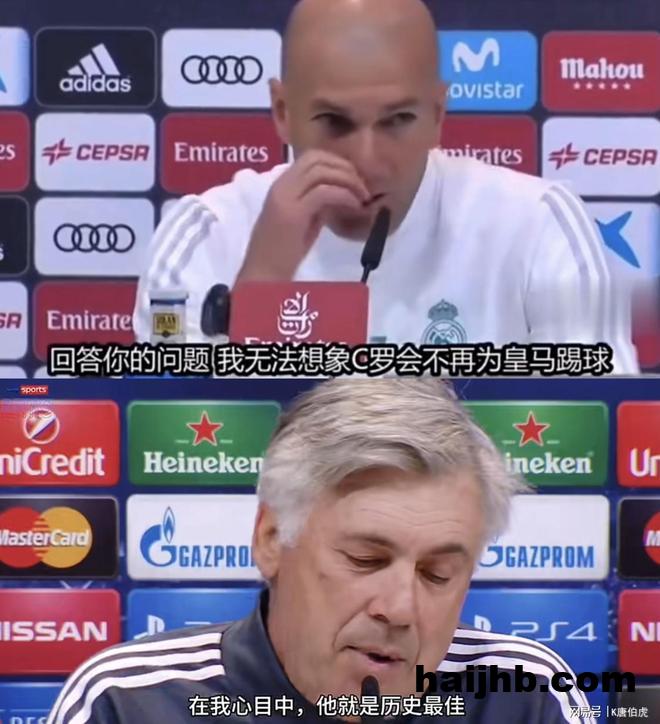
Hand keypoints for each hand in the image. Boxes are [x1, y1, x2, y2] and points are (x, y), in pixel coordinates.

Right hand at [236, 150, 370, 281]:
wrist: (263, 275)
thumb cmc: (282, 254)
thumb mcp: (303, 222)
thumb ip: (317, 205)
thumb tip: (341, 194)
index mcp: (281, 185)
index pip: (311, 157)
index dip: (337, 163)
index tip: (354, 180)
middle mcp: (281, 185)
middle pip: (317, 158)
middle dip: (345, 168)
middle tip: (362, 188)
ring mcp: (285, 197)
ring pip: (322, 171)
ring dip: (348, 180)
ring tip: (362, 197)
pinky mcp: (293, 213)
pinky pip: (324, 192)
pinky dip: (344, 195)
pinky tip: (355, 207)